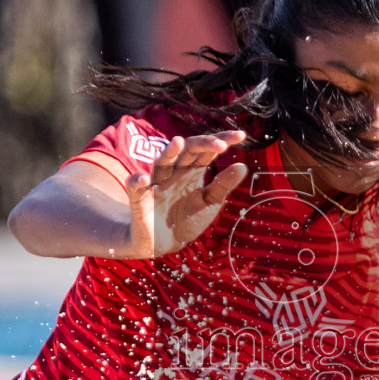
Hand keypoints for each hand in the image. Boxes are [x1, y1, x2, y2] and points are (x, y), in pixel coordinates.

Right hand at [122, 131, 247, 256]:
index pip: (206, 150)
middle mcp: (174, 173)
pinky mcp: (141, 200)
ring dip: (168, 153)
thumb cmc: (186, 219)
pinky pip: (135, 188)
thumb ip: (223, 185)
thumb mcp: (209, 203)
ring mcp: (157, 184)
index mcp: (192, 171)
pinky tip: (143, 179)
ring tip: (178, 142)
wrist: (165, 243)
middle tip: (220, 144)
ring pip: (161, 163)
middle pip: (186, 151)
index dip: (221, 140)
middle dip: (202, 144)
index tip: (240, 135)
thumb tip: (243, 166)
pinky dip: (136, 182)